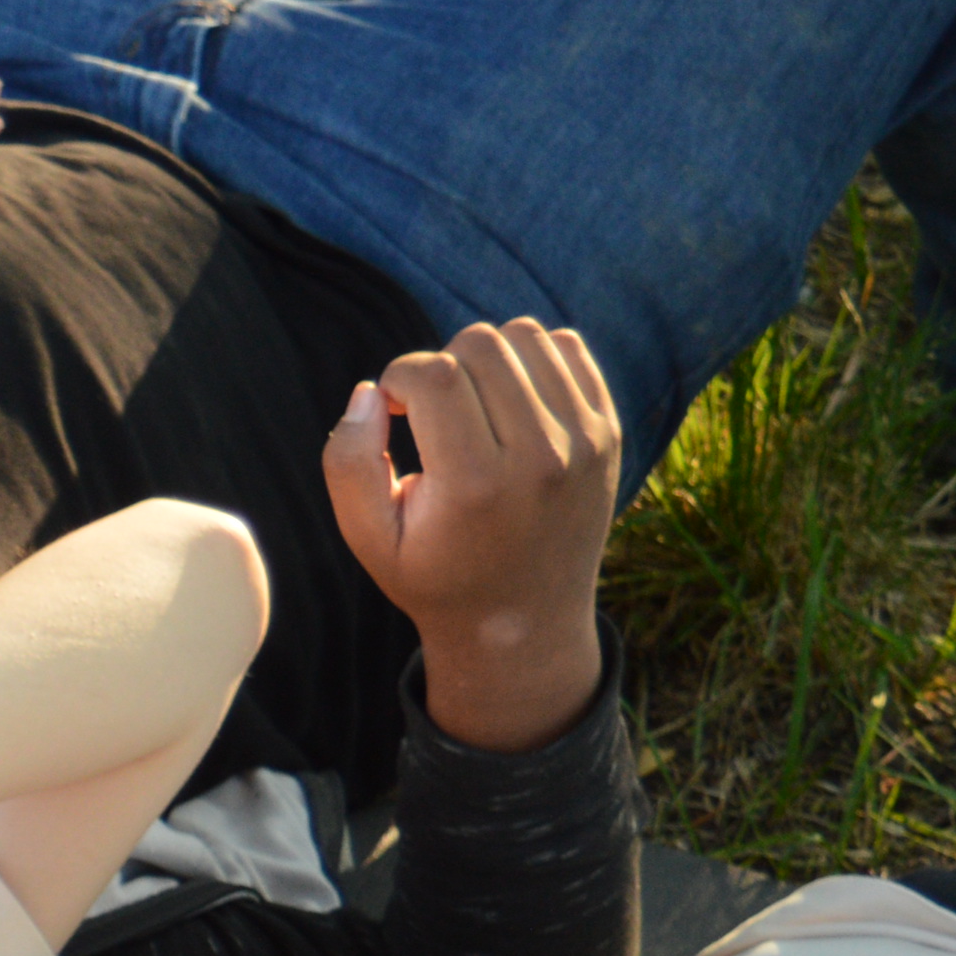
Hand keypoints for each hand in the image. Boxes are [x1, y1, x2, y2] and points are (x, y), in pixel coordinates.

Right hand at [323, 319, 615, 752]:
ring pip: (525, 335)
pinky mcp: (608, 430)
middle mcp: (540, 456)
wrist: (525, 620)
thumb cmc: (435, 575)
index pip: (433, 374)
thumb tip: (369, 392)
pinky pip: (567, 348)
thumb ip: (348, 463)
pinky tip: (507, 403)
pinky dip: (529, 360)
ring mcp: (584, 440)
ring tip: (469, 403)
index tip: (393, 412)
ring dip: (484, 358)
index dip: (397, 378)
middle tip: (429, 412)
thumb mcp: (368, 538)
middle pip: (480, 344)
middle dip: (439, 364)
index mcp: (475, 485)